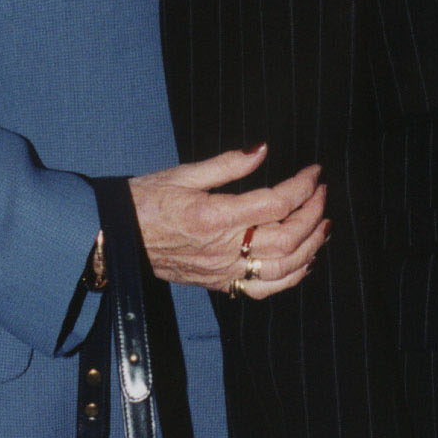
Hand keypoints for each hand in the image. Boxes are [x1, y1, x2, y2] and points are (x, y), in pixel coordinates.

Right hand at [127, 145, 327, 297]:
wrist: (115, 241)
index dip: (302, 187)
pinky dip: (292, 275)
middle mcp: (223, 249)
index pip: (275, 204)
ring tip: (323, 222)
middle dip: (313, 213)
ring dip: (311, 245)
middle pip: (287, 238)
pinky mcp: (220, 284)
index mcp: (214, 216)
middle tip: (321, 192)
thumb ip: (228, 164)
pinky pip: (265, 288)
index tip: (314, 171)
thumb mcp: (183, 173)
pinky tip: (304, 258)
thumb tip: (263, 149)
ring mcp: (223, 272)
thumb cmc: (146, 201)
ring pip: (283, 268)